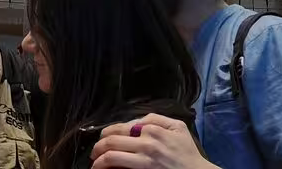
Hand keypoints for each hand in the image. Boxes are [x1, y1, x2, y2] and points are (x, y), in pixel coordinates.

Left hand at [90, 114, 219, 168]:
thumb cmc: (187, 152)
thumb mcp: (177, 127)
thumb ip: (156, 119)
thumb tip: (137, 121)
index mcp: (152, 129)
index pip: (120, 127)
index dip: (108, 133)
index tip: (103, 139)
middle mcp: (146, 143)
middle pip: (112, 140)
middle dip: (98, 146)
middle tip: (94, 152)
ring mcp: (144, 159)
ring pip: (111, 156)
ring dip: (98, 159)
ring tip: (95, 162)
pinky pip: (120, 168)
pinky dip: (108, 167)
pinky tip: (104, 168)